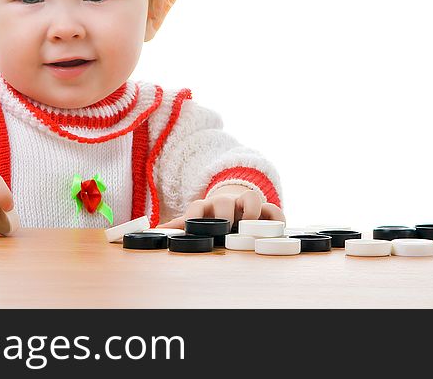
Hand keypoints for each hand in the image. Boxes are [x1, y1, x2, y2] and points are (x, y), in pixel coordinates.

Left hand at [157, 184, 284, 229]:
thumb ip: (179, 227)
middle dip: (224, 215)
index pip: (197, 206)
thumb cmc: (212, 218)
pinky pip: (275, 211)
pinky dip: (277, 219)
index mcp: (206, 207)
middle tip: (224, 230)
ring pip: (251, 199)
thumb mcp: (195, 222)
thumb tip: (155, 232)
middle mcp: (226, 203)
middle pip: (224, 202)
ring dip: (251, 211)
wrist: (235, 205)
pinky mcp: (266, 211)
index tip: (195, 227)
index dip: (196, 216)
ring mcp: (247, 205)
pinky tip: (275, 231)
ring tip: (249, 228)